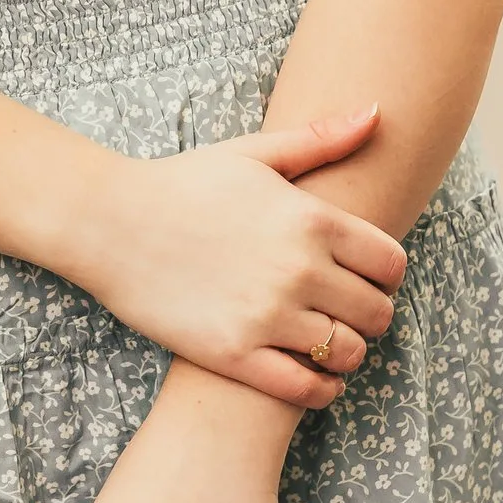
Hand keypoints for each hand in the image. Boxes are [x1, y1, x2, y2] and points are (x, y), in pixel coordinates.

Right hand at [64, 110, 406, 409]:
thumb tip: (377, 112)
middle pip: (377, 313)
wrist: (111, 224)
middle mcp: (298, 269)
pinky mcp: (236, 355)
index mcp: (311, 219)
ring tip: (327, 342)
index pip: (391, 264)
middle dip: (370, 314)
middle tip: (346, 311)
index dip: (388, 275)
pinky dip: (321, 389)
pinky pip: (306, 390)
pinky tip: (311, 376)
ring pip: (347, 354)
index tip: (369, 278)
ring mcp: (268, 316)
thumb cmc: (184, 183)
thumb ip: (320, 139)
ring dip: (346, 353)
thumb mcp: (253, 153)